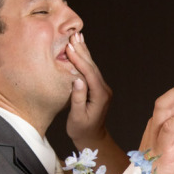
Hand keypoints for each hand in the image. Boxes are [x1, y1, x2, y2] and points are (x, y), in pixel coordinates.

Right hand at [65, 32, 111, 148]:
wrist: (92, 138)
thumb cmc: (82, 130)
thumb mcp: (77, 117)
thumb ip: (77, 98)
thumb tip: (77, 80)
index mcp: (100, 96)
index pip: (89, 73)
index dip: (79, 59)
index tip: (69, 47)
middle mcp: (104, 90)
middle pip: (93, 66)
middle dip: (82, 50)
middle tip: (73, 35)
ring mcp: (103, 89)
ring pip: (93, 67)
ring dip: (84, 52)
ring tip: (77, 37)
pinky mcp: (98, 88)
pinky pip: (91, 71)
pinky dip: (85, 60)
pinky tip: (81, 50)